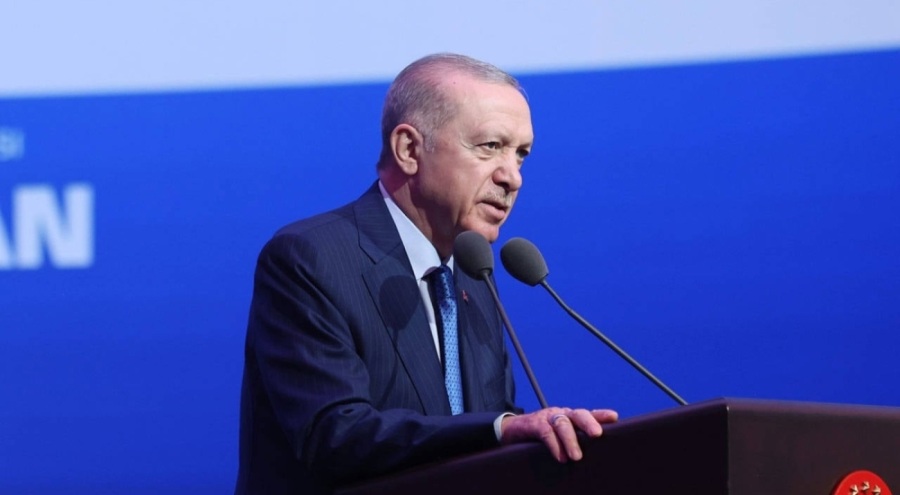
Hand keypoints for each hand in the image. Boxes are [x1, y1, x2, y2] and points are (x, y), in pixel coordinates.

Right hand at [499, 407, 617, 461]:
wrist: (510, 430)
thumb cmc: (539, 437)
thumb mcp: (558, 437)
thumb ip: (573, 442)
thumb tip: (595, 457)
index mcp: (569, 417)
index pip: (588, 413)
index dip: (601, 415)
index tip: (614, 417)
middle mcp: (561, 414)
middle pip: (578, 414)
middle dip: (589, 422)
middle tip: (597, 435)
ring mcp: (547, 417)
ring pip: (562, 423)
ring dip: (570, 439)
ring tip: (576, 457)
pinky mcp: (533, 424)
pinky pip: (545, 432)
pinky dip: (554, 444)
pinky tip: (559, 456)